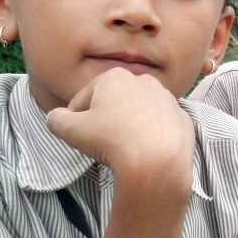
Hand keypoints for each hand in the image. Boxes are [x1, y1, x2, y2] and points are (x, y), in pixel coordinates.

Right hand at [46, 68, 195, 187]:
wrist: (158, 160)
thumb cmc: (111, 139)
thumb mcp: (71, 130)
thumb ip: (57, 120)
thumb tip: (55, 117)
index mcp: (115, 77)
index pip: (84, 98)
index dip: (75, 118)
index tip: (76, 135)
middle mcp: (145, 81)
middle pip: (113, 103)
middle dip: (104, 120)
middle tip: (99, 143)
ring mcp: (167, 99)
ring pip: (138, 114)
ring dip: (128, 127)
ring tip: (123, 149)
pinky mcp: (182, 119)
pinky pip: (159, 127)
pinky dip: (151, 137)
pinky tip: (145, 151)